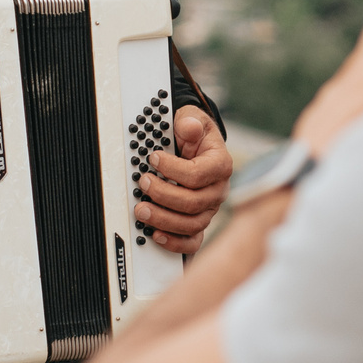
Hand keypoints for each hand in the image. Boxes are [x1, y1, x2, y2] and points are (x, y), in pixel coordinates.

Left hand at [137, 106, 230, 253]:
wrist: (195, 145)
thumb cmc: (193, 135)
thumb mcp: (192, 119)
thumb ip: (191, 122)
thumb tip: (189, 127)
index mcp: (220, 165)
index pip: (198, 174)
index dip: (173, 169)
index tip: (153, 158)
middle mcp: (218, 190)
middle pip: (193, 203)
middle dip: (163, 195)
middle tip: (142, 184)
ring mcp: (209, 209)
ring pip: (191, 224)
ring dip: (163, 219)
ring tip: (141, 210)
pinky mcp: (199, 221)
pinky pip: (192, 241)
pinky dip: (174, 242)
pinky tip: (156, 234)